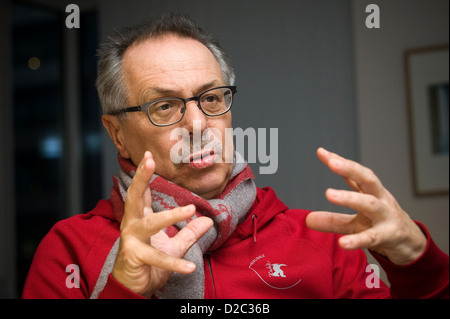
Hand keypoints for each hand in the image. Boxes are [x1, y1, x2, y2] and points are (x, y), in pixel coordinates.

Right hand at [112, 151, 212, 295]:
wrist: (134, 287)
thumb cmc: (149, 263)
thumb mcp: (174, 245)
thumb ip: (189, 232)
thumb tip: (208, 220)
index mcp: (140, 218)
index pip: (142, 192)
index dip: (144, 174)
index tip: (149, 155)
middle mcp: (132, 225)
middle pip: (134, 197)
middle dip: (141, 177)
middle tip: (148, 160)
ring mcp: (131, 240)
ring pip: (150, 224)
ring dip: (170, 216)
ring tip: (190, 209)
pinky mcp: (134, 257)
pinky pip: (158, 258)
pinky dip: (175, 263)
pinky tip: (190, 267)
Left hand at [306, 147, 426, 264]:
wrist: (411, 245)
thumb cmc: (381, 227)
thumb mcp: (355, 223)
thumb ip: (333, 219)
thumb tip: (308, 219)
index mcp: (372, 192)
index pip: (355, 174)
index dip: (340, 162)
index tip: (321, 152)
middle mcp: (380, 200)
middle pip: (368, 179)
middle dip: (351, 168)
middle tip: (332, 163)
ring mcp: (386, 217)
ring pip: (370, 204)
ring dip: (350, 198)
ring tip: (329, 194)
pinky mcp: (389, 236)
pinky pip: (372, 237)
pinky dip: (357, 240)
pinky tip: (342, 243)